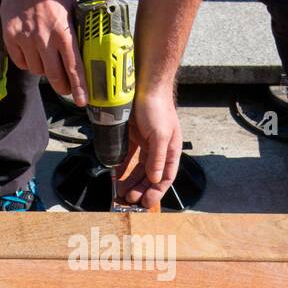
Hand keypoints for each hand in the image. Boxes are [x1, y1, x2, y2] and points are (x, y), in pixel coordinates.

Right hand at [0, 0, 86, 106]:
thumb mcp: (73, 10)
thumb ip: (75, 33)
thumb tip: (85, 54)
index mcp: (64, 32)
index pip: (74, 68)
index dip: (79, 88)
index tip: (82, 101)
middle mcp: (44, 38)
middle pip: (54, 76)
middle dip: (62, 87)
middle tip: (66, 89)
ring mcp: (25, 38)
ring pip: (36, 70)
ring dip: (44, 71)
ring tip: (48, 61)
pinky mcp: (11, 36)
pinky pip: (20, 61)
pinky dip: (27, 62)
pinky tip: (32, 54)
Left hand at [118, 88, 181, 210]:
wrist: (145, 85)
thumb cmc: (157, 108)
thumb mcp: (160, 135)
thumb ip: (157, 158)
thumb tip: (155, 179)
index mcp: (170, 151)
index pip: (166, 177)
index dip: (157, 191)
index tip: (146, 202)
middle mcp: (160, 150)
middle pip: (151, 176)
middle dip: (141, 189)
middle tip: (129, 200)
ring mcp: (147, 144)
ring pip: (139, 169)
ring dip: (132, 181)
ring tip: (122, 192)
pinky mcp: (134, 138)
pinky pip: (129, 157)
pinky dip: (123, 168)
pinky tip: (117, 176)